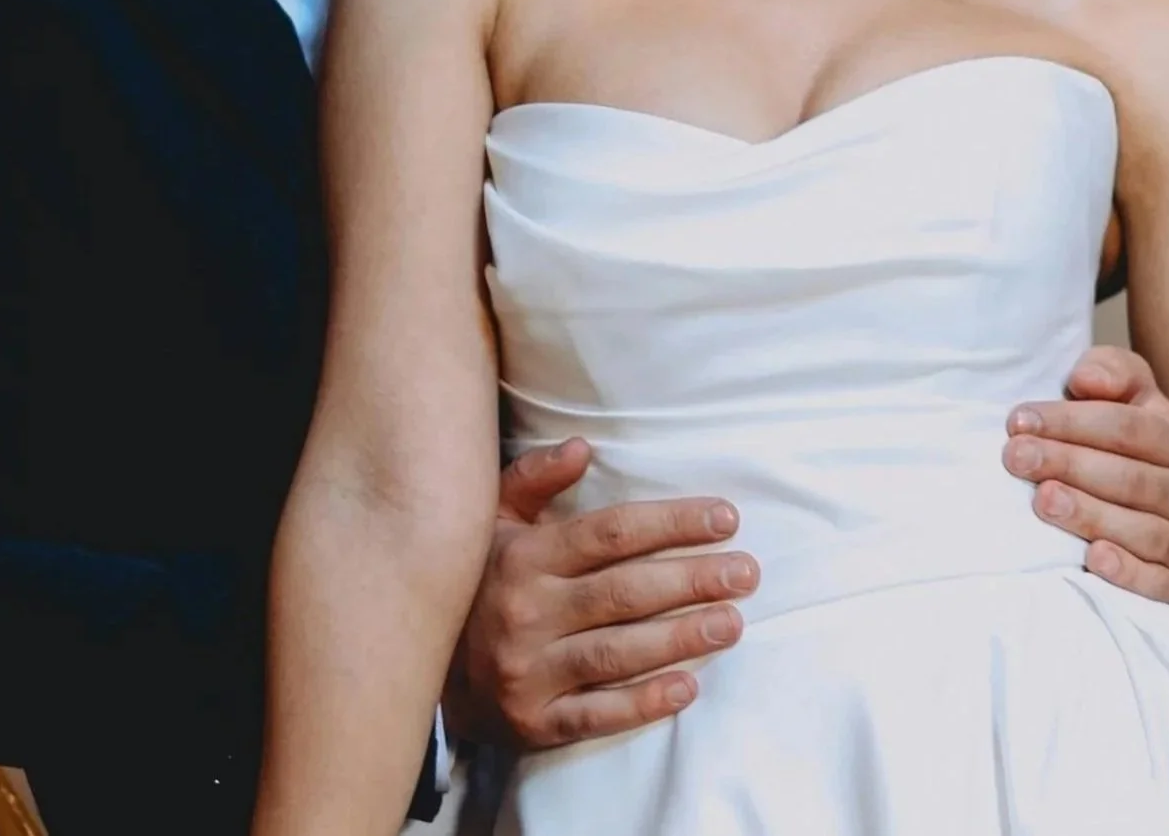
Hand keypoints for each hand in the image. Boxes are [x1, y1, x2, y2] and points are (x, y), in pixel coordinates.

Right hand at [444, 439, 759, 749]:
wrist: (421, 665)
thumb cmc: (478, 581)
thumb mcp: (492, 521)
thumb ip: (534, 479)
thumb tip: (582, 447)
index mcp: (524, 557)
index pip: (611, 534)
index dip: (672, 523)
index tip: (726, 518)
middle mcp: (527, 612)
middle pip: (625, 592)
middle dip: (692, 580)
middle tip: (747, 573)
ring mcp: (528, 671)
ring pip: (617, 653)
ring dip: (681, 638)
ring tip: (733, 623)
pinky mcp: (533, 722)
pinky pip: (595, 715)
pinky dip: (643, 704)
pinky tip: (687, 689)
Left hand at [1003, 345, 1168, 606]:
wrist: (1152, 514)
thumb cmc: (1124, 448)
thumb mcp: (1126, 398)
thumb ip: (1111, 372)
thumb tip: (1086, 379)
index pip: (1127, 427)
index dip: (1071, 421)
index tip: (1018, 421)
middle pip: (1129, 478)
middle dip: (1067, 464)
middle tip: (1015, 458)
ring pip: (1142, 530)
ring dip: (1089, 515)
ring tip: (1042, 500)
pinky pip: (1158, 584)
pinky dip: (1128, 573)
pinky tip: (1094, 559)